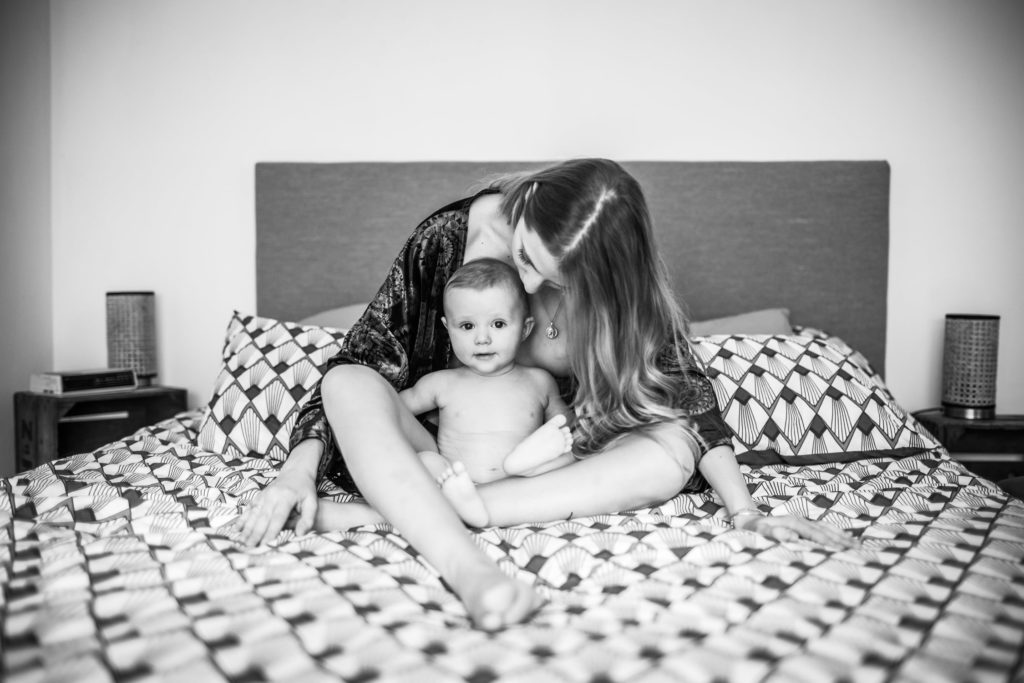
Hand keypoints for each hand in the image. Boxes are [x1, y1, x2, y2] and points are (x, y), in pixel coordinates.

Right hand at [234, 471, 317, 545]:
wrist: (296, 471)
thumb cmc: (305, 489)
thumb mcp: (312, 502)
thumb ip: (308, 518)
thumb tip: (300, 534)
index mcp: (286, 498)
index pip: (277, 518)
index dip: (271, 532)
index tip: (265, 545)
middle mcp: (272, 496)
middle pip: (263, 519)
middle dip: (256, 535)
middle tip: (249, 549)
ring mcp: (263, 496)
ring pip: (253, 515)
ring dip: (247, 529)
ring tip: (241, 543)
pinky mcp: (259, 496)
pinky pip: (249, 509)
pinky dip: (242, 520)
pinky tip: (235, 530)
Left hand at [735, 513, 859, 548]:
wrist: (748, 519)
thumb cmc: (753, 529)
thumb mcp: (760, 530)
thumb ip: (775, 532)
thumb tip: (793, 537)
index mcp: (792, 522)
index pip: (814, 534)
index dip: (827, 542)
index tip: (841, 550)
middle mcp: (800, 520)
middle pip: (824, 531)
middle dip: (841, 540)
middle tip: (858, 550)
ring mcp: (803, 520)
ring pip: (827, 528)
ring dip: (842, 536)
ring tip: (858, 545)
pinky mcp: (803, 523)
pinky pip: (824, 527)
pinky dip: (837, 532)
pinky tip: (847, 537)